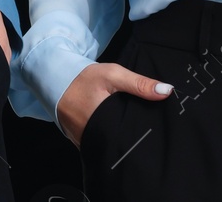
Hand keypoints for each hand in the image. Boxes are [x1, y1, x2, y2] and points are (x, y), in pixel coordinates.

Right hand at [56, 61, 171, 146]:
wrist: (54, 79)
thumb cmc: (83, 78)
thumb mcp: (112, 75)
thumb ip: (139, 84)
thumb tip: (168, 91)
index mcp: (103, 122)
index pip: (131, 135)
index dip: (146, 132)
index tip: (160, 128)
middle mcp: (93, 138)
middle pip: (123, 143)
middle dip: (136, 137)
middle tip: (151, 129)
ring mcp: (87, 143)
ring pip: (112, 145)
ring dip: (123, 139)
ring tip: (137, 131)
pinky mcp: (83, 143)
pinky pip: (101, 144)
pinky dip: (111, 139)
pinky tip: (120, 132)